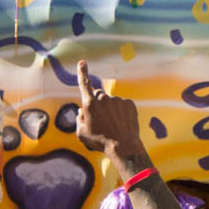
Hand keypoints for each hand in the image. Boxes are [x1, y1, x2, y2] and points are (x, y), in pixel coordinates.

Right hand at [77, 61, 151, 179]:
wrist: (123, 146)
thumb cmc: (99, 141)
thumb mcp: (82, 133)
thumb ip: (79, 119)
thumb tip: (81, 111)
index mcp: (89, 104)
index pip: (84, 84)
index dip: (82, 72)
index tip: (82, 62)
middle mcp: (104, 99)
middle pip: (98, 95)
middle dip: (98, 103)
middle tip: (101, 118)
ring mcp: (118, 100)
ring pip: (111, 101)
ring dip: (111, 109)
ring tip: (113, 125)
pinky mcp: (129, 104)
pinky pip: (123, 105)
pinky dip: (121, 112)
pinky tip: (122, 123)